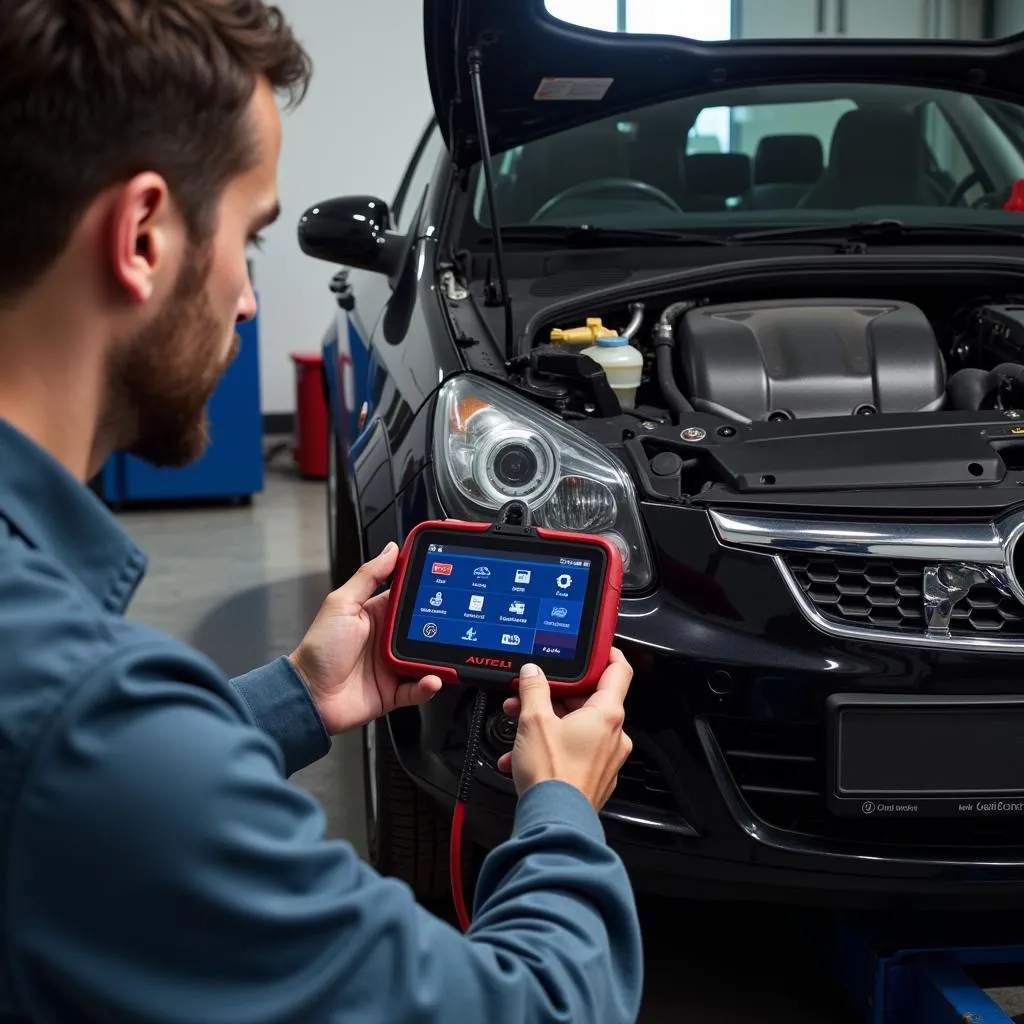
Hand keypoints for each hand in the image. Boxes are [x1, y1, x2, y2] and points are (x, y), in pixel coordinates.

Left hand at [288, 544, 442, 734]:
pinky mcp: (394, 691)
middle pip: (424, 630)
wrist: (309, 695)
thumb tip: (390, 550)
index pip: (409, 599)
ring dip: (437, 658)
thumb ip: (367, 576)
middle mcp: (388, 640)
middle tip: (454, 624)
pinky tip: (431, 679)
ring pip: (426, 659)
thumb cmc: (318, 649)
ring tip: (446, 654)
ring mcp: (392, 666)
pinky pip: (418, 688)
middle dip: (441, 627)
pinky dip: (428, 685)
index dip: (427, 592)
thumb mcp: (341, 604)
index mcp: (377, 615)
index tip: (446, 583)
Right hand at [496, 649, 633, 812]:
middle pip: (589, 700)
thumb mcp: (534, 721)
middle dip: (554, 697)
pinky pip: (573, 751)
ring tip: (518, 731)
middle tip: (530, 695)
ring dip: (546, 724)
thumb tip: (533, 673)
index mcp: (607, 714)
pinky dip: (549, 748)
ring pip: (577, 727)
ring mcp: (606, 758)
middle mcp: (614, 735)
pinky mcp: (594, 777)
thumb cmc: (552, 776)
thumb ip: (533, 689)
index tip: (594, 647)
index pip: (618, 670)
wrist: (554, 822)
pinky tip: (521, 757)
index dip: (606, 654)